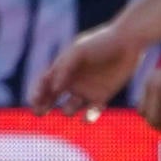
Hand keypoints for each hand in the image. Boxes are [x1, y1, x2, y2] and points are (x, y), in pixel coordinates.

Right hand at [28, 24, 145, 119]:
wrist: (126, 42)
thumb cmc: (100, 43)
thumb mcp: (78, 51)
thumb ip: (65, 68)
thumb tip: (55, 88)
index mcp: (62, 69)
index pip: (44, 83)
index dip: (36, 93)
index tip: (34, 101)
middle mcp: (71, 81)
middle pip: (52, 98)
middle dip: (43, 106)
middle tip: (38, 113)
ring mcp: (86, 90)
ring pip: (70, 107)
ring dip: (66, 111)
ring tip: (67, 110)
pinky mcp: (102, 96)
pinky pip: (92, 112)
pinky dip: (88, 118)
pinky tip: (86, 118)